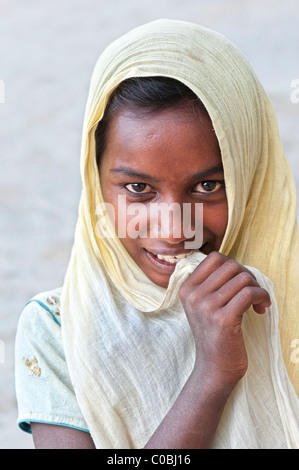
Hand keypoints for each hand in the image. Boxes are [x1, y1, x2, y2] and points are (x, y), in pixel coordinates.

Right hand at [179, 251, 270, 390]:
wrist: (214, 368)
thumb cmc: (215, 334)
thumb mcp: (203, 305)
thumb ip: (211, 283)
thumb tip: (233, 263)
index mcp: (187, 289)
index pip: (214, 258)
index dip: (233, 266)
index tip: (239, 283)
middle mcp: (194, 296)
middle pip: (231, 266)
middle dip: (248, 276)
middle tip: (252, 294)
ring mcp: (207, 307)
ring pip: (243, 278)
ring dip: (258, 289)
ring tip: (258, 304)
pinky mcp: (224, 319)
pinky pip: (250, 293)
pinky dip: (262, 297)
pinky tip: (262, 309)